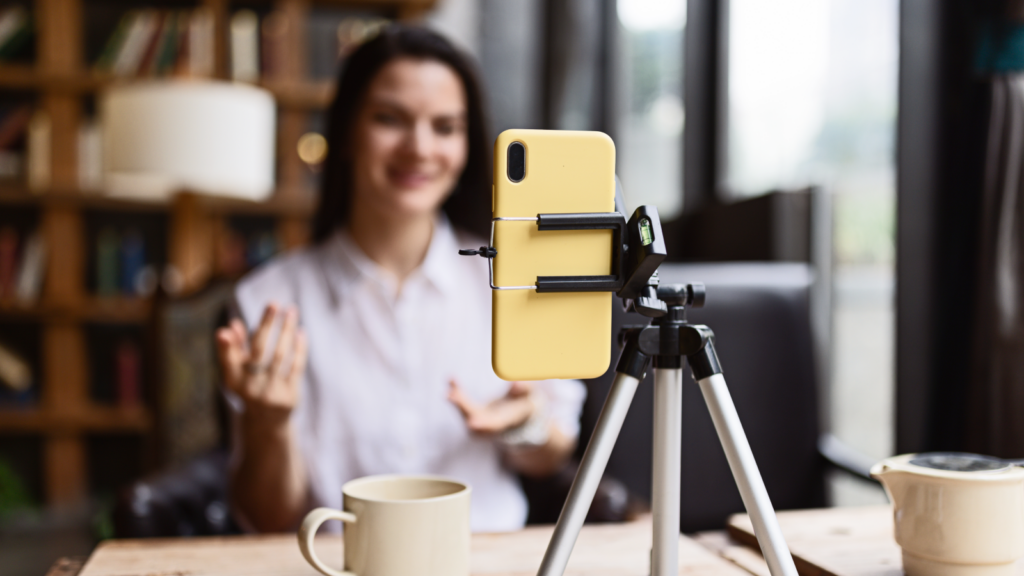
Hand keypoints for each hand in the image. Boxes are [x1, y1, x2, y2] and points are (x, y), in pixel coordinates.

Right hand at [216, 303, 307, 425]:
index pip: (230, 358)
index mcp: (233, 380)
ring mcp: (271, 393)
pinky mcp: (289, 397)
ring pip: (280, 356)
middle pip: (260, 351)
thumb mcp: (236, 372)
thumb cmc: (250, 387)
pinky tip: (301, 332)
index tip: (235, 321)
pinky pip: (296, 366)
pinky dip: (299, 348)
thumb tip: (232, 325)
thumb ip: (234, 348)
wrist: (267, 423)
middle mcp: (250, 388)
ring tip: (291, 311)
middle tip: (274, 303)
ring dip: (286, 330)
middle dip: (266, 326)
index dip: (230, 343)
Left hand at [448, 380, 536, 434]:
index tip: (471, 424)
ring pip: (465, 413)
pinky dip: (457, 393)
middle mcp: (490, 426)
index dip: (483, 425)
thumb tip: (515, 382)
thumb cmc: (524, 402)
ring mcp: (479, 423)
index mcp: (505, 422)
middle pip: (474, 419)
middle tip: (450, 395)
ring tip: (451, 385)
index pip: (493, 426)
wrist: (517, 415)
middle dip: (462, 408)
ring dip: (457, 400)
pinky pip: (462, 406)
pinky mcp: (472, 415)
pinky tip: (451, 379)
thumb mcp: (528, 396)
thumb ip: (524, 388)